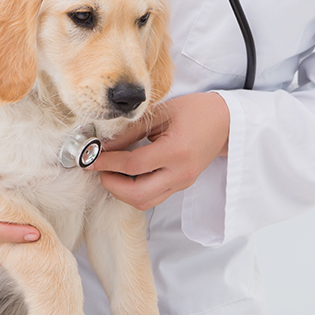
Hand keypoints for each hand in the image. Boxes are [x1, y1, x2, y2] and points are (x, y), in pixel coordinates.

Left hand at [90, 92, 229, 209]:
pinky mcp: (181, 186)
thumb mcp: (161, 114)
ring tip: (111, 174)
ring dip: (122, 192)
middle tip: (98, 170)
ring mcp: (182, 183)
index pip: (132, 165)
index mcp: (175, 151)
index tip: (89, 158)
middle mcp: (179, 173)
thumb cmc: (195, 111)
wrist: (226, 123)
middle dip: (111, 185)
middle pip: (137, 194)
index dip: (106, 163)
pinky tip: (126, 176)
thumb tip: (103, 145)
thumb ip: (131, 131)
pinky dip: (135, 191)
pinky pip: (153, 197)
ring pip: (144, 202)